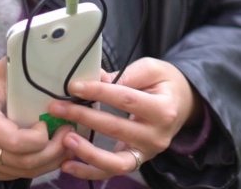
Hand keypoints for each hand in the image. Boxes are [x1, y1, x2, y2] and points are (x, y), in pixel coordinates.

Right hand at [0, 59, 76, 179]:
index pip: (16, 141)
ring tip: (66, 143)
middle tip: (70, 134)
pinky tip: (51, 152)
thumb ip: (28, 69)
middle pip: (24, 161)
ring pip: (24, 172)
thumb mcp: (6, 71)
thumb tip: (61, 63)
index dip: (40, 138)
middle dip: (54, 151)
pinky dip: (39, 166)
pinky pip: (17, 175)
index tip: (50, 123)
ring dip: (51, 160)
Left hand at [48, 57, 202, 180]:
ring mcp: (147, 153)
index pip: (125, 100)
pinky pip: (112, 171)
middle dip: (83, 116)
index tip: (74, 87)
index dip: (98, 92)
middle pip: (115, 128)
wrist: (183, 105)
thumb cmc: (165, 84)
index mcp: (163, 109)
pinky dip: (89, 171)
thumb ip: (125, 75)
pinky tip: (68, 165)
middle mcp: (157, 136)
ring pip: (115, 162)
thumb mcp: (152, 70)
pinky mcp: (137, 161)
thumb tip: (93, 80)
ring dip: (87, 152)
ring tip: (65, 139)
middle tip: (57, 108)